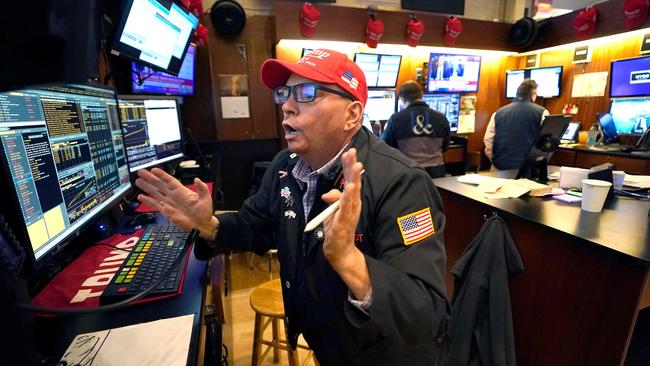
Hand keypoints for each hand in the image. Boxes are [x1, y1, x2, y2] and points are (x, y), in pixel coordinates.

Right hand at [135, 168, 217, 238]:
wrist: (201, 225)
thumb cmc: (204, 212)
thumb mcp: (206, 198)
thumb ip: (202, 188)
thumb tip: (197, 180)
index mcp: (182, 191)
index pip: (169, 180)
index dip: (161, 175)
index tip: (154, 170)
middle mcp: (173, 196)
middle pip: (159, 185)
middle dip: (150, 178)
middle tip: (141, 172)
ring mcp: (169, 203)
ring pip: (155, 193)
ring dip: (147, 187)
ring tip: (138, 181)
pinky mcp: (166, 212)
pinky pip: (155, 205)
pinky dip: (148, 201)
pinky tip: (141, 197)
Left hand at [321, 148, 369, 299]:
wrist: (339, 251)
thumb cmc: (337, 229)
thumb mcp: (332, 211)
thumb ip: (333, 200)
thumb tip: (328, 194)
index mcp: (350, 200)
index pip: (351, 180)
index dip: (349, 166)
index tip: (349, 151)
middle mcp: (353, 204)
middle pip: (354, 182)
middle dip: (352, 167)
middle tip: (353, 152)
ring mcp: (350, 213)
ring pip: (353, 193)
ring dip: (354, 178)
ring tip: (355, 166)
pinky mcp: (344, 222)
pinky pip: (346, 208)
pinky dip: (348, 197)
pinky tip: (350, 188)